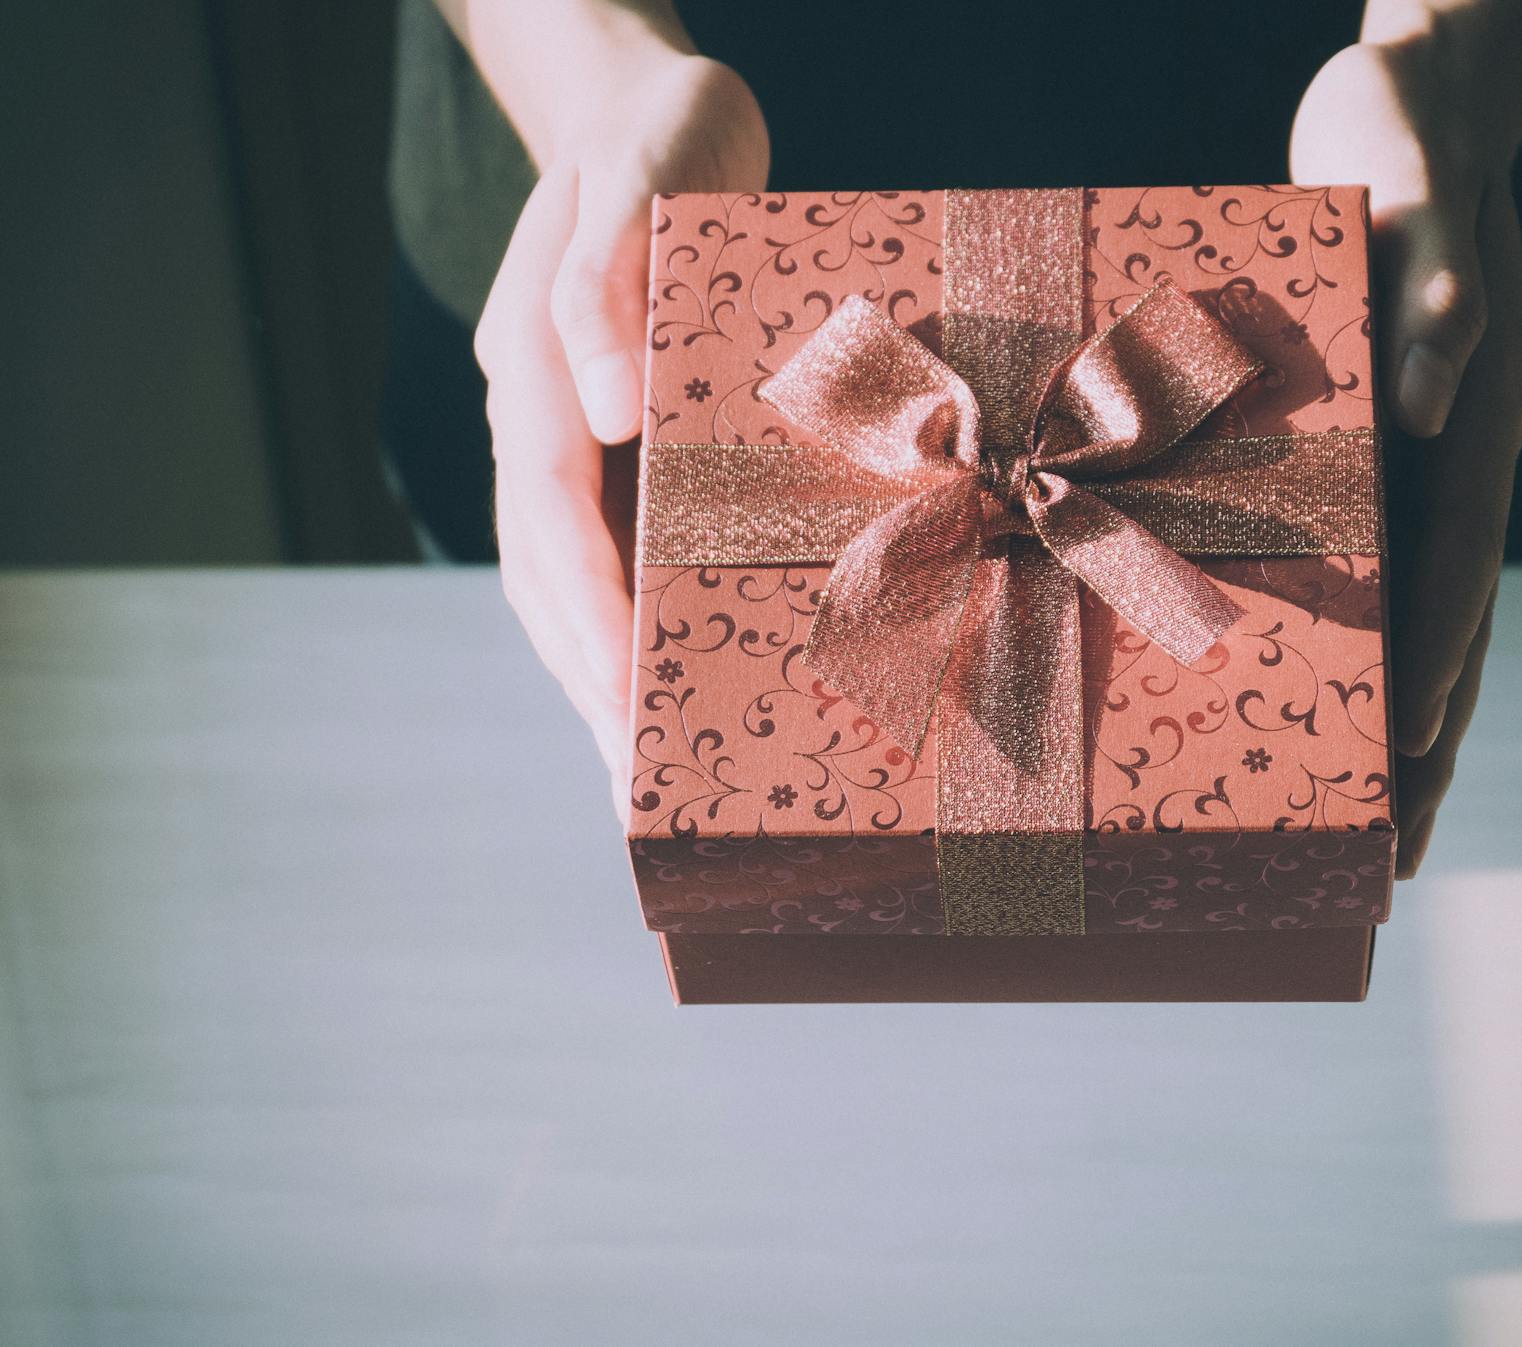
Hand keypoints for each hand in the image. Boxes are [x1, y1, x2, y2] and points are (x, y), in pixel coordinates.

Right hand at [475, 54, 768, 818]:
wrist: (652, 113)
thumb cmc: (660, 138)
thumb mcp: (644, 175)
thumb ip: (606, 280)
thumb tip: (610, 407)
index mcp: (536, 370)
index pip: (551, 519)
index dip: (588, 622)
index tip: (625, 712)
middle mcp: (546, 416)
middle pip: (547, 576)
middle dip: (590, 687)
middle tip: (638, 794)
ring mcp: (576, 434)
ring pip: (573, 575)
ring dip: (604, 674)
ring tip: (646, 771)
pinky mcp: (624, 437)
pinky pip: (621, 543)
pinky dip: (639, 617)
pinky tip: (680, 670)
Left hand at [1291, 40, 1521, 876]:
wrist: (1413, 103)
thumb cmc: (1404, 129)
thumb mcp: (1411, 181)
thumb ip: (1437, 283)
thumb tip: (1440, 401)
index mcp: (1478, 411)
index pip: (1465, 561)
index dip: (1442, 660)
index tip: (1418, 761)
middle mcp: (1461, 453)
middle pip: (1455, 621)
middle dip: (1428, 744)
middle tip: (1397, 862)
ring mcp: (1428, 462)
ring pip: (1420, 615)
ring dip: (1400, 727)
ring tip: (1371, 833)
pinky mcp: (1380, 451)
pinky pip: (1375, 567)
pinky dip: (1360, 649)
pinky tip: (1320, 708)